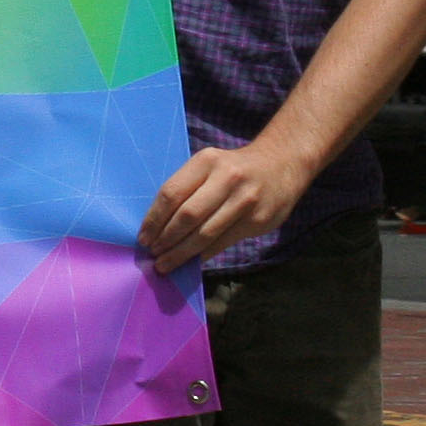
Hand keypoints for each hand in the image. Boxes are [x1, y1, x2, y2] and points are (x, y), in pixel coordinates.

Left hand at [137, 141, 316, 273]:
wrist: (282, 165)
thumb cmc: (233, 169)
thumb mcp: (209, 166)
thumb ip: (187, 189)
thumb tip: (157, 226)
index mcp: (206, 161)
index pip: (172, 193)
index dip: (154, 219)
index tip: (143, 237)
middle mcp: (227, 178)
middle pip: (187, 215)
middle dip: (166, 239)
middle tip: (153, 254)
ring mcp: (245, 200)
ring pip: (206, 233)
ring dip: (181, 253)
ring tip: (165, 264)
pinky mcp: (258, 219)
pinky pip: (224, 241)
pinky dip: (204, 254)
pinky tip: (191, 261)